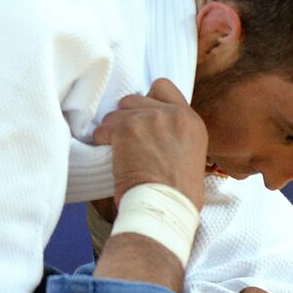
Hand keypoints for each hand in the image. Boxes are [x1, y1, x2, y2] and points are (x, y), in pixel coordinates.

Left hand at [91, 78, 206, 208]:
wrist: (166, 205)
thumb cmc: (178, 192)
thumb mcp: (190, 154)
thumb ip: (174, 132)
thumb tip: (154, 128)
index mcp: (191, 120)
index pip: (162, 87)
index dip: (147, 100)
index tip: (141, 116)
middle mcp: (171, 114)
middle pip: (134, 98)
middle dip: (127, 116)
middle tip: (128, 138)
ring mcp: (148, 118)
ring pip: (116, 112)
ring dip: (113, 129)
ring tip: (119, 150)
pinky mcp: (126, 129)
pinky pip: (102, 129)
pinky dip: (102, 141)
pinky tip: (110, 155)